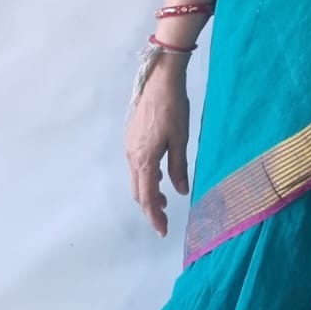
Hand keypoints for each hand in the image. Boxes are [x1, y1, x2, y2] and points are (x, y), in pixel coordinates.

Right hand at [125, 58, 189, 235]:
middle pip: (138, 191)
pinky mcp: (131, 136)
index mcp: (144, 160)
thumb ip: (179, 167)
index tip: (163, 231)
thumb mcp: (181, 139)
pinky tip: (160, 171)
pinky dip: (146, 175)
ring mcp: (129, 145)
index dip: (154, 217)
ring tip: (166, 196)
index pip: (147, 198)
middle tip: (165, 217)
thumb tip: (180, 192)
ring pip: (136, 178)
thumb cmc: (173, 108)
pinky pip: (136, 164)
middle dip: (150, 207)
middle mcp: (132, 156)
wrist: (160, 79)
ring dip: (148, 190)